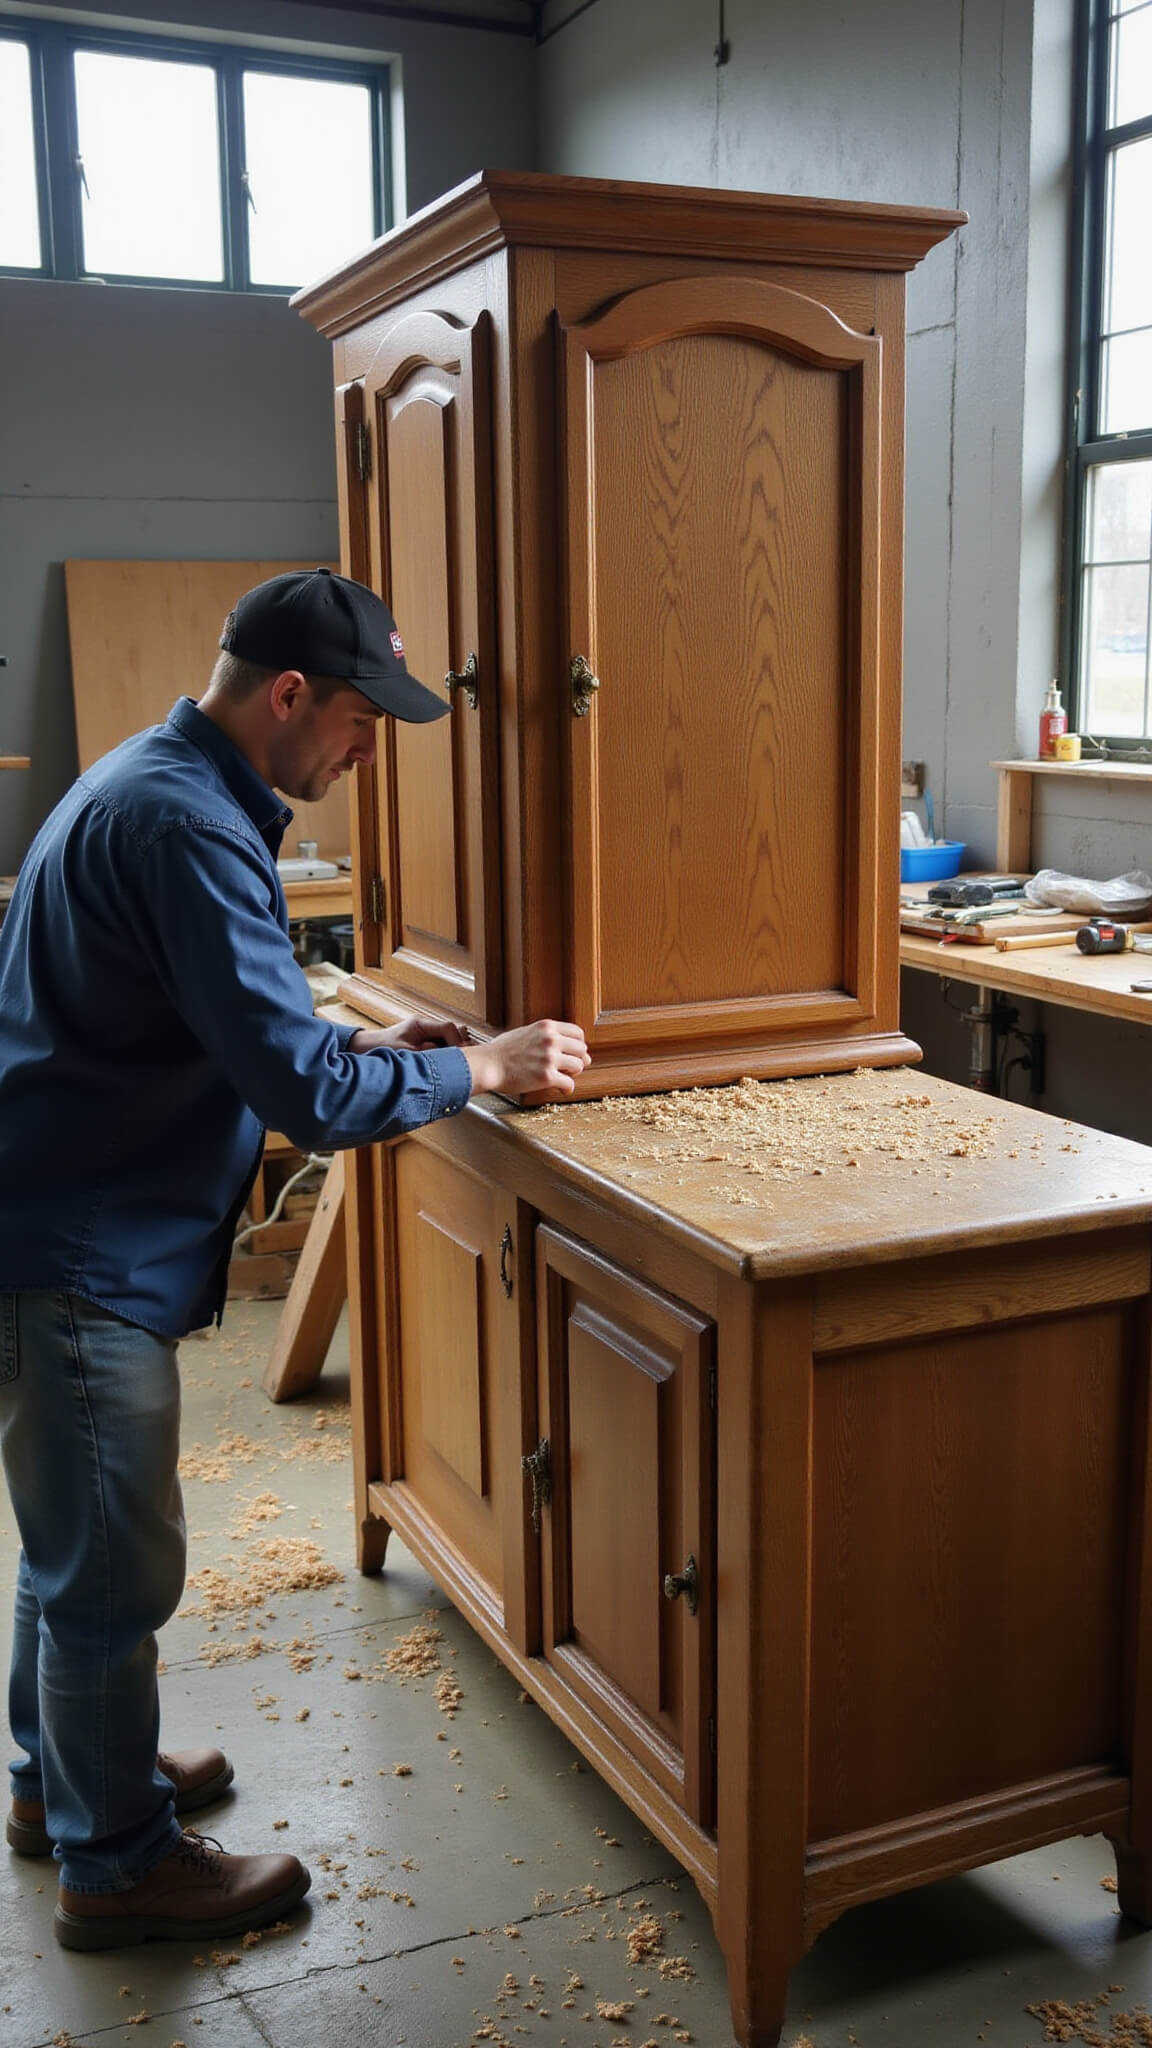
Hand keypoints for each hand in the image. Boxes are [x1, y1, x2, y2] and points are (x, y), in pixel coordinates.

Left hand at [348, 1017, 473, 1054]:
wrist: (368, 1049)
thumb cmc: (383, 1049)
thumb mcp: (405, 1053)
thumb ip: (427, 1053)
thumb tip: (447, 1055)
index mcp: (421, 1024)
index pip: (449, 1027)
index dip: (457, 1041)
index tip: (460, 1055)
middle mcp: (426, 1026)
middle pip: (455, 1030)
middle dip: (461, 1044)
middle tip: (462, 1060)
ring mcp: (427, 1034)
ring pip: (452, 1038)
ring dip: (455, 1050)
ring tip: (455, 1064)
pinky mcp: (427, 1043)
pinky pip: (444, 1046)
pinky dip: (448, 1054)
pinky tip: (448, 1066)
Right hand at [462, 1019, 589, 1098]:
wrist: (488, 1064)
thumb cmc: (501, 1051)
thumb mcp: (524, 1032)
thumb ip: (543, 1035)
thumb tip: (561, 1043)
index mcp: (546, 1027)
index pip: (577, 1033)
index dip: (578, 1045)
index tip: (575, 1052)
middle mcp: (551, 1040)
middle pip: (582, 1049)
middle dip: (579, 1059)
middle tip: (571, 1067)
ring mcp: (550, 1058)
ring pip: (579, 1066)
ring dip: (573, 1073)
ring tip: (564, 1077)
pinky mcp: (546, 1077)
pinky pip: (569, 1084)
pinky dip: (567, 1088)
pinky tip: (561, 1089)